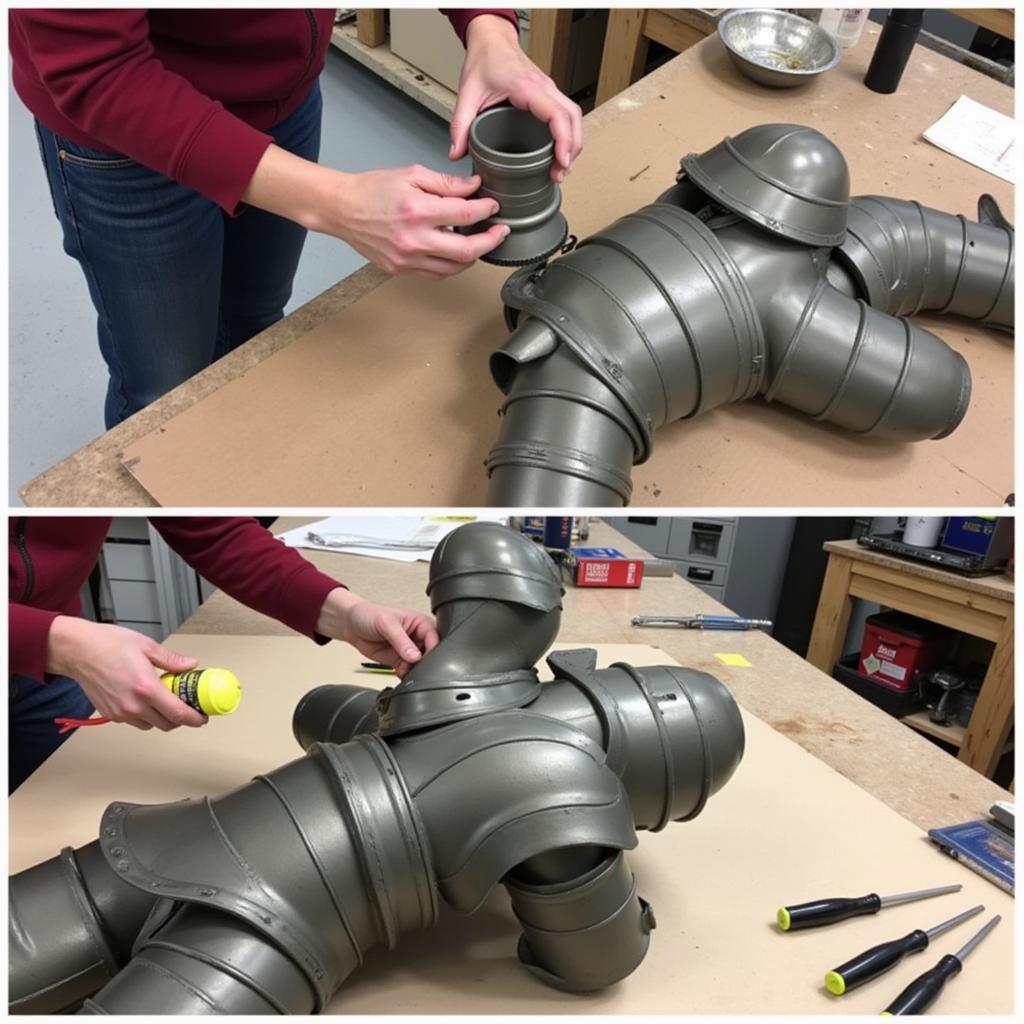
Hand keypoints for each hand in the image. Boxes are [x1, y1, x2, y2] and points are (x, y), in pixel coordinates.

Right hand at [46, 617, 206, 731]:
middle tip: (188, 705)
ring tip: (166, 699)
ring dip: (163, 717)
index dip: (195, 719)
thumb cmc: (107, 644)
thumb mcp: (147, 646)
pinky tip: (146, 699)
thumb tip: (190, 665)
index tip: (203, 717)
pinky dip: (145, 715)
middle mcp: (133, 705)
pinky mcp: (110, 714)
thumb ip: (171, 660)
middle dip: (181, 718)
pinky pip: (135, 721)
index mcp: (146, 688)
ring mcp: (120, 712)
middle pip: (167, 724)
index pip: (178, 714)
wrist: (78, 651)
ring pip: (151, 725)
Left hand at [316, 588, 438, 677]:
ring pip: (419, 665)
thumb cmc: (369, 615)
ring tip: (405, 670)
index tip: (424, 658)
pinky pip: (407, 671)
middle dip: (424, 662)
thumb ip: (401, 641)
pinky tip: (400, 673)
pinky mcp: (399, 661)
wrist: (351, 625)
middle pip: (429, 653)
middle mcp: (417, 637)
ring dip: (415, 671)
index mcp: (420, 622)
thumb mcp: (386, 624)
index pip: (434, 637)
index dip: (432, 648)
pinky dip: (405, 675)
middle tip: (415, 667)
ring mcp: (408, 650)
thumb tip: (415, 656)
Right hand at [326, 164, 509, 276]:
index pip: (465, 214)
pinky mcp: (401, 270)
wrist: (343, 209)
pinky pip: (436, 274)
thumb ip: (446, 183)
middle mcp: (413, 239)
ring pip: (454, 268)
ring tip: (478, 242)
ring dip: (472, 256)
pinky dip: (451, 265)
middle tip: (500, 232)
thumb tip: (474, 187)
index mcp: (417, 211)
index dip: (486, 210)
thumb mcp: (412, 175)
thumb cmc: (373, 190)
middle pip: (466, 251)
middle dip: (490, 241)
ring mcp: (407, 259)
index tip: (493, 207)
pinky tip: (455, 253)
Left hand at [450, 15, 583, 181]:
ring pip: (574, 116)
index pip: (557, 115)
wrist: (491, 41)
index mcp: (527, 87)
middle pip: (573, 118)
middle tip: (560, 173)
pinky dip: (568, 134)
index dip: (564, 141)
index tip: (561, 162)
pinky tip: (559, 151)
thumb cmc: (484, 60)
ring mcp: (549, 89)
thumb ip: (460, 126)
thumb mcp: (468, 94)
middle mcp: (544, 86)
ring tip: (561, 167)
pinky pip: (567, 113)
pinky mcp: (548, 93)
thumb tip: (455, 153)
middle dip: (572, 148)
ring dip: (573, 142)